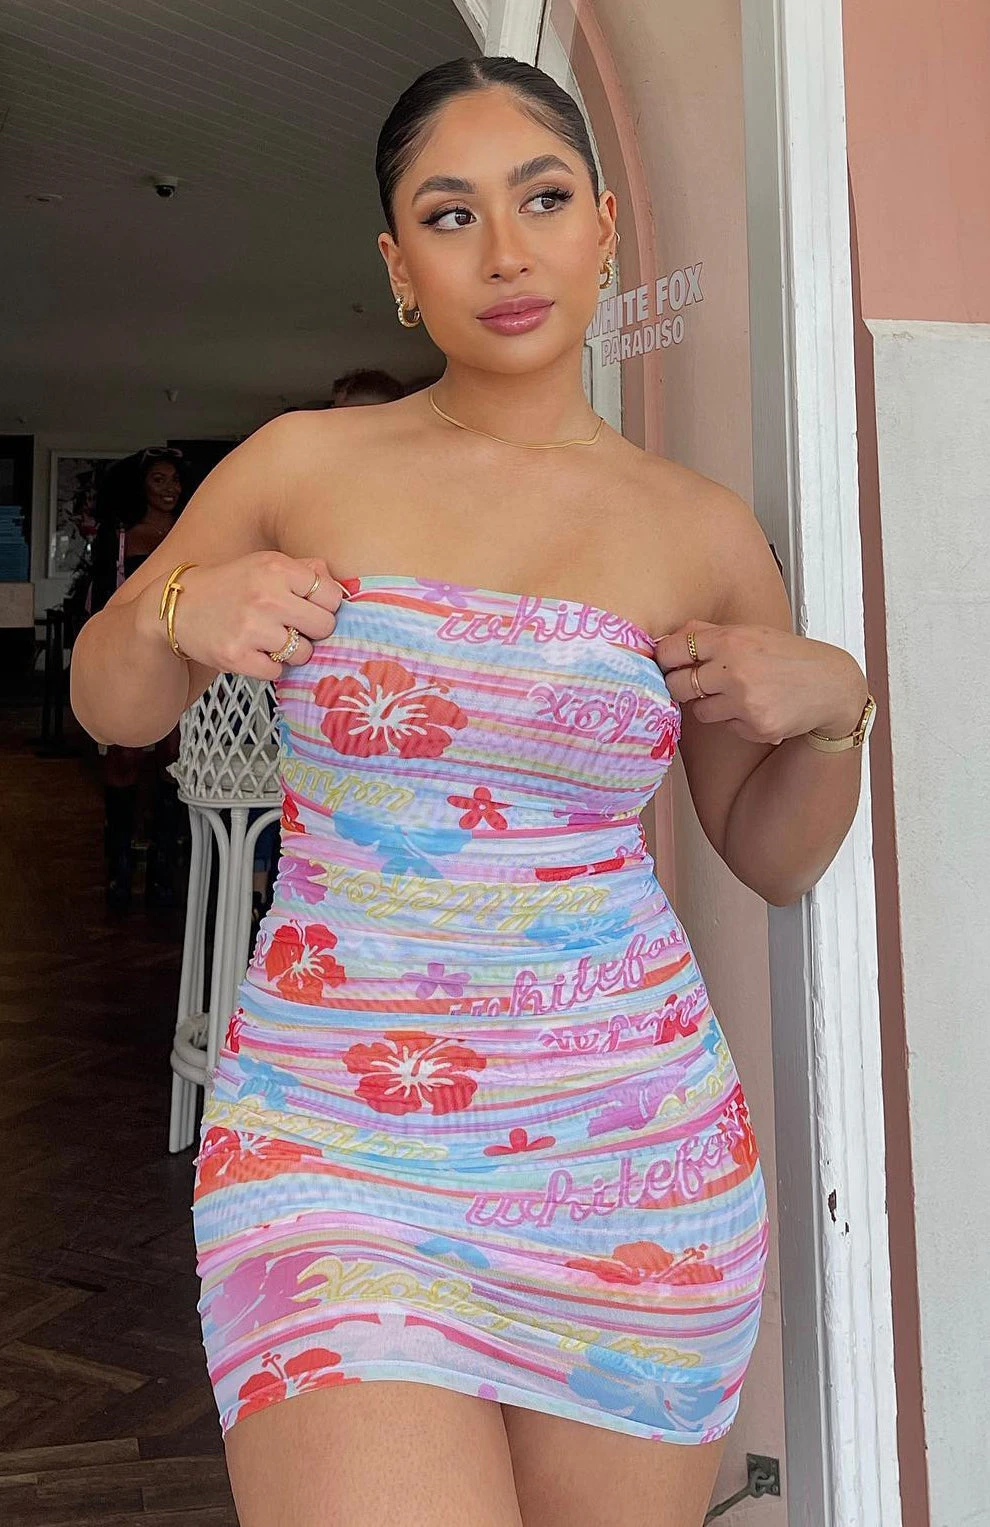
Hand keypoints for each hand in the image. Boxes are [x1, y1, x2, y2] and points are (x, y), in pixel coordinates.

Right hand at [168, 553, 344, 679]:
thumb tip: (341, 586)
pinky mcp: (236, 656)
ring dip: (292, 651)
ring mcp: (250, 628)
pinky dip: (270, 667)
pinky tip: (255, 652)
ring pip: (303, 653)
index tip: (309, 607)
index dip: (324, 605)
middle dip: (312, 630)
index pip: (331, 595)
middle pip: (324, 626)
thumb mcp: (266, 564)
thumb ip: (306, 570)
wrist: (180, 606)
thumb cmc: (232, 585)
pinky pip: (277, 672)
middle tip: (292, 626)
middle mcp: (265, 596)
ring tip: (271, 639)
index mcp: (276, 568)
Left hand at [653, 620, 868, 744]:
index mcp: (730, 640)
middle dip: (680, 685)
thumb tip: (667, 638)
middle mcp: (734, 671)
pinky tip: (759, 707)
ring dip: (712, 705)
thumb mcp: (751, 633)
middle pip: (676, 685)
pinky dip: (737, 720)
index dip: (665, 658)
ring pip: (699, 711)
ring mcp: (745, 702)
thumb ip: (708, 633)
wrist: (831, 686)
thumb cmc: (788, 656)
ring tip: (739, 694)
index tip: (668, 663)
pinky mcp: (755, 727)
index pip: (672, 650)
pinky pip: (726, 727)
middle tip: (696, 683)